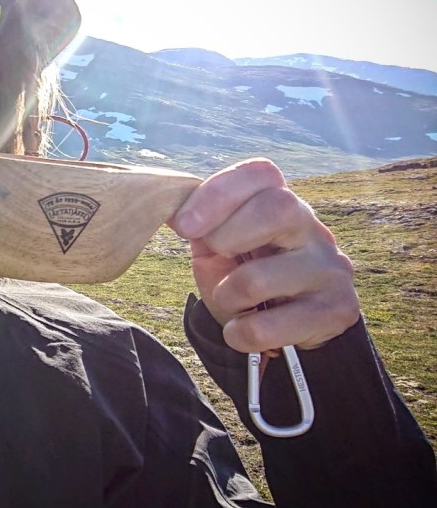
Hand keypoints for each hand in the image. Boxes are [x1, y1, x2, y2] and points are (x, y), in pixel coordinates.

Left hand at [169, 158, 359, 352]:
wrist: (293, 329)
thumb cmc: (248, 277)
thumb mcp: (220, 250)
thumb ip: (201, 228)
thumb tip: (169, 210)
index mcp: (282, 204)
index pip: (261, 174)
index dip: (218, 193)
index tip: (183, 225)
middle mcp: (313, 229)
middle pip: (277, 207)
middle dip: (227, 235)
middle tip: (214, 255)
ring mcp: (330, 269)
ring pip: (259, 278)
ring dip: (226, 297)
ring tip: (230, 302)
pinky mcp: (337, 310)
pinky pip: (266, 327)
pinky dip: (239, 333)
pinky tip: (244, 329)